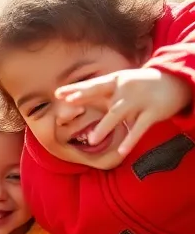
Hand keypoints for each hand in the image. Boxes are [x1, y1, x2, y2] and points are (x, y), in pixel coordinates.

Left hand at [56, 67, 190, 156]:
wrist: (176, 81)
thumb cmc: (144, 85)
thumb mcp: (124, 84)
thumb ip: (105, 93)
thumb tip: (79, 99)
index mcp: (117, 80)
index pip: (93, 85)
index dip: (76, 89)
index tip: (58, 94)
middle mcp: (125, 88)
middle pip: (101, 93)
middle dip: (84, 95)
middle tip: (68, 102)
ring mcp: (139, 100)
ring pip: (117, 114)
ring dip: (104, 127)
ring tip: (91, 141)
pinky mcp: (152, 112)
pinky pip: (138, 129)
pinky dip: (129, 140)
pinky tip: (120, 152)